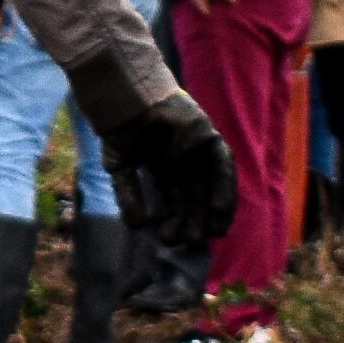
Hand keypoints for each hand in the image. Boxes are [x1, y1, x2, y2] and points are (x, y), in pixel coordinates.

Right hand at [104, 93, 241, 241]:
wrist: (124, 100)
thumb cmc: (120, 130)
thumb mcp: (121, 168)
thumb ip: (129, 194)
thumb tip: (136, 226)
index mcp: (165, 168)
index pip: (177, 199)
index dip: (179, 219)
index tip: (175, 240)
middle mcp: (185, 160)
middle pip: (195, 195)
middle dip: (194, 220)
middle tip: (190, 242)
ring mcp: (198, 149)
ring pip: (213, 184)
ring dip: (214, 208)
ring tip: (212, 232)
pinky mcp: (208, 136)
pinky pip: (222, 165)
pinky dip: (224, 188)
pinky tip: (218, 208)